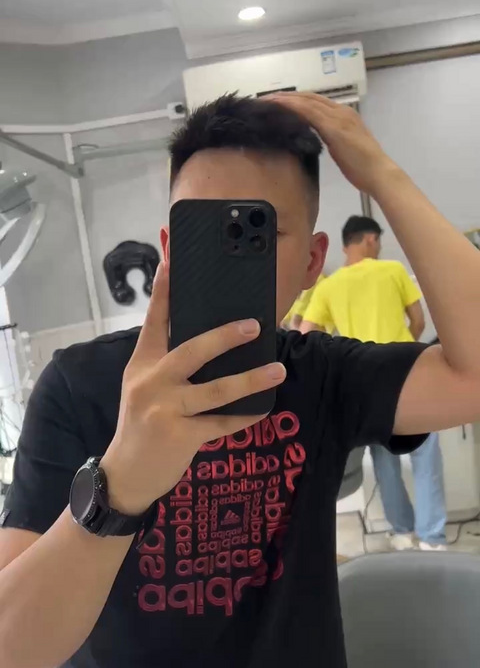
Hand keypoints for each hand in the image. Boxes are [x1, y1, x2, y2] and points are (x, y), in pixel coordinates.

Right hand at [101, 262, 285, 514]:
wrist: (126, 473)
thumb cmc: (141, 422)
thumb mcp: (143, 386)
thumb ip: (166, 362)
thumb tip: (208, 339)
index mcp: (143, 363)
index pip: (154, 321)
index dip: (164, 291)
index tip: (172, 261)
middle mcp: (151, 381)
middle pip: (192, 351)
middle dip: (225, 336)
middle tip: (255, 325)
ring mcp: (165, 409)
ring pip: (215, 390)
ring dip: (250, 380)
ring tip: (277, 370)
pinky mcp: (180, 435)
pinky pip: (221, 423)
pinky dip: (244, 417)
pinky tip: (263, 409)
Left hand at [270, 92, 396, 195]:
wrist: (378, 172)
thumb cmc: (362, 166)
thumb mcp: (342, 147)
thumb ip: (330, 138)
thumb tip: (314, 138)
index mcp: (344, 115)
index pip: (316, 102)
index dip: (297, 100)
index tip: (279, 102)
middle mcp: (341, 111)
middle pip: (309, 97)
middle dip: (287, 96)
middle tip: (266, 98)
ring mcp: (337, 117)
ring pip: (306, 101)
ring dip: (285, 99)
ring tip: (267, 100)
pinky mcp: (333, 127)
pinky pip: (309, 111)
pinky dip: (292, 107)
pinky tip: (278, 107)